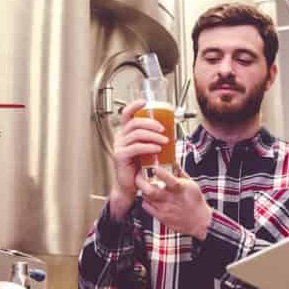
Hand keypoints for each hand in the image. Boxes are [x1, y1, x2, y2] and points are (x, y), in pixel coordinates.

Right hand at [109, 99, 168, 219]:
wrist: (130, 186)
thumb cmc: (138, 167)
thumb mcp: (146, 149)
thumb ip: (152, 139)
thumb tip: (169, 130)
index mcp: (125, 133)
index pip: (126, 114)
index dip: (134, 106)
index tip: (145, 102)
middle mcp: (120, 137)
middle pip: (134, 122)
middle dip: (151, 123)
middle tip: (163, 129)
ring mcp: (119, 146)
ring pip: (137, 134)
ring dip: (153, 136)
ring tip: (164, 140)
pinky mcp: (120, 156)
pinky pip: (136, 147)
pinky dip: (149, 146)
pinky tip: (157, 148)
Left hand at [135, 166, 212, 239]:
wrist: (199, 221)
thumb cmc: (196, 202)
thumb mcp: (192, 184)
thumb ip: (181, 173)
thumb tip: (175, 162)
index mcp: (180, 189)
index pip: (170, 180)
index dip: (161, 173)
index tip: (155, 167)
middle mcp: (171, 199)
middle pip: (152, 191)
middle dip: (142, 182)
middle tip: (139, 175)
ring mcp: (165, 209)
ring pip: (147, 198)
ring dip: (143, 190)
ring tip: (143, 185)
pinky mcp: (161, 217)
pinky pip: (147, 207)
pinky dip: (145, 200)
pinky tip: (148, 197)